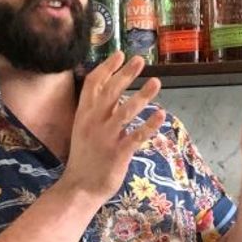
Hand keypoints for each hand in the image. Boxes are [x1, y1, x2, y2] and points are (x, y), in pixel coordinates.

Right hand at [63, 53, 164, 204]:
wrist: (80, 188)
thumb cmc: (85, 159)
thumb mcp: (83, 130)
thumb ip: (96, 112)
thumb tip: (111, 95)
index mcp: (84, 115)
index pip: (93, 84)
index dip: (107, 67)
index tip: (120, 54)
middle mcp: (94, 122)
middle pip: (111, 92)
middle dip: (126, 74)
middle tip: (140, 60)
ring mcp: (106, 137)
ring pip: (126, 111)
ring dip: (143, 96)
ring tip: (157, 82)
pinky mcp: (118, 153)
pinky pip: (136, 136)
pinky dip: (150, 125)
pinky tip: (161, 115)